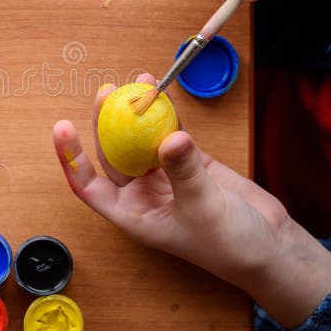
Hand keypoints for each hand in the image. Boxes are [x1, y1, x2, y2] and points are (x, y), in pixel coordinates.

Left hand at [52, 74, 330, 327]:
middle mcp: (141, 194)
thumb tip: (169, 137)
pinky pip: (168, 133)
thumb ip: (185, 172)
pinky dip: (165, 114)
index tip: (61, 128)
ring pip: (139, 140)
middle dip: (105, 123)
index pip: (88, 186)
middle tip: (107, 92)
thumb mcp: (203, 208)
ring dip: (136, 113)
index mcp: (132, 214)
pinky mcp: (187, 162)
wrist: (270, 246)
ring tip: (136, 83)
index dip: (71, 158)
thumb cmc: (230, 245)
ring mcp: (164, 176)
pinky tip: (160, 93)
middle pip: (111, 154)